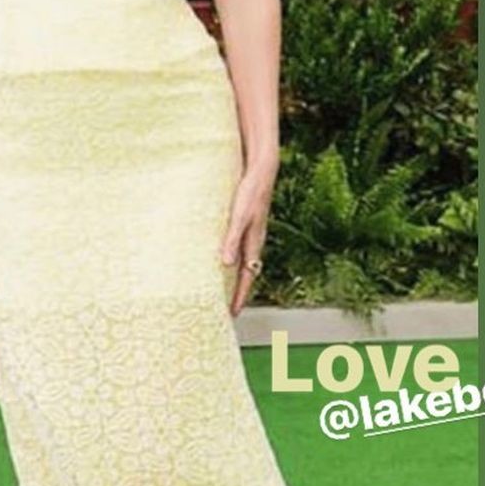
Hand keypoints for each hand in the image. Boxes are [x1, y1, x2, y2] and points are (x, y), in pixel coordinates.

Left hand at [220, 163, 276, 317]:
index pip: (247, 277)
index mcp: (253, 243)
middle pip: (247, 274)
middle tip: (229, 309)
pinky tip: (224, 259)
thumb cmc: (250, 193)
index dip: (240, 296)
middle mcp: (254, 241)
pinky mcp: (247, 224)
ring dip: (236, 278)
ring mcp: (251, 233)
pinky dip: (234, 261)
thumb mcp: (238, 217)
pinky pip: (241, 250)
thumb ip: (231, 240)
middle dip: (239, 292)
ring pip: (245, 263)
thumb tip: (225, 264)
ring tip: (225, 290)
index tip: (233, 313)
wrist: (261, 172)